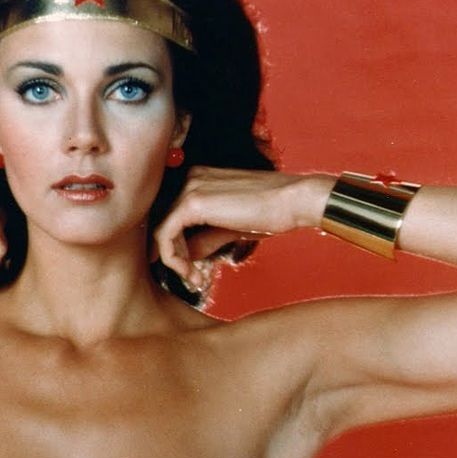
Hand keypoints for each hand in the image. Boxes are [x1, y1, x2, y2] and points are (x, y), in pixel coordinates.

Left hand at [153, 167, 331, 287]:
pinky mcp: (192, 202)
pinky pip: (165, 235)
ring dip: (174, 261)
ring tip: (193, 278)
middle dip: (174, 255)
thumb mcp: (230, 228)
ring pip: (161, 230)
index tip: (188, 267)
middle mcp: (190, 178)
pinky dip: (173, 258)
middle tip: (191, 278)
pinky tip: (189, 272)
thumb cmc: (271, 212)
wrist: (295, 201)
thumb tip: (185, 257)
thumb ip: (204, 239)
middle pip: (165, 222)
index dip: (176, 245)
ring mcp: (189, 187)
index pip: (173, 215)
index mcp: (200, 179)